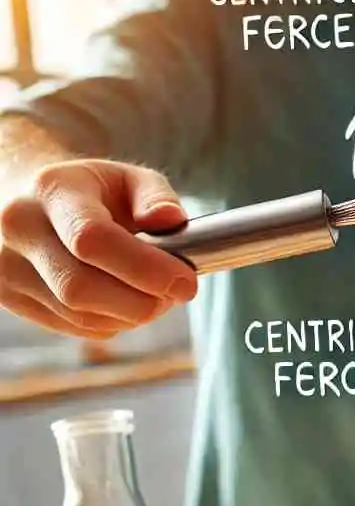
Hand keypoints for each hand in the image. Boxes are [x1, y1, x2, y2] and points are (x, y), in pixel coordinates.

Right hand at [0, 159, 197, 338]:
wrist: (31, 198)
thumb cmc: (91, 192)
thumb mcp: (128, 178)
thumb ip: (156, 195)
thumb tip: (170, 218)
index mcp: (51, 190)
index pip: (91, 239)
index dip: (146, 268)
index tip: (185, 281)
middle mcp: (19, 228)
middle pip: (82, 289)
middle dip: (143, 301)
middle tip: (176, 294)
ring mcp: (6, 267)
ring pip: (81, 315)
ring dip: (132, 314)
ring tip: (154, 294)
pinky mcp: (10, 297)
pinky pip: (76, 327)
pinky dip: (114, 321)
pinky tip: (125, 300)